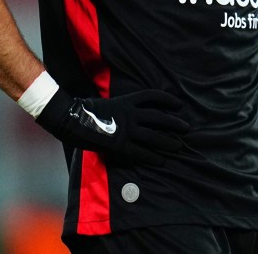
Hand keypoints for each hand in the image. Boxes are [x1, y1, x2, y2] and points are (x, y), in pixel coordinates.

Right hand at [36, 88, 188, 164]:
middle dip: (174, 123)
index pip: (152, 96)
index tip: (179, 104)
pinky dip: (153, 157)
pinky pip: (141, 152)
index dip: (167, 99)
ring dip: (168, 141)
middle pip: (159, 117)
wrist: (71, 119)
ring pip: (154, 136)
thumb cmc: (85, 111)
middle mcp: (130, 114)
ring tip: (178, 146)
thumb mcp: (107, 103)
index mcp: (126, 101)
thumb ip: (120, 107)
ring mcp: (126, 130)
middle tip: (187, 128)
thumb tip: (129, 111)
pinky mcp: (121, 145)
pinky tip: (161, 161)